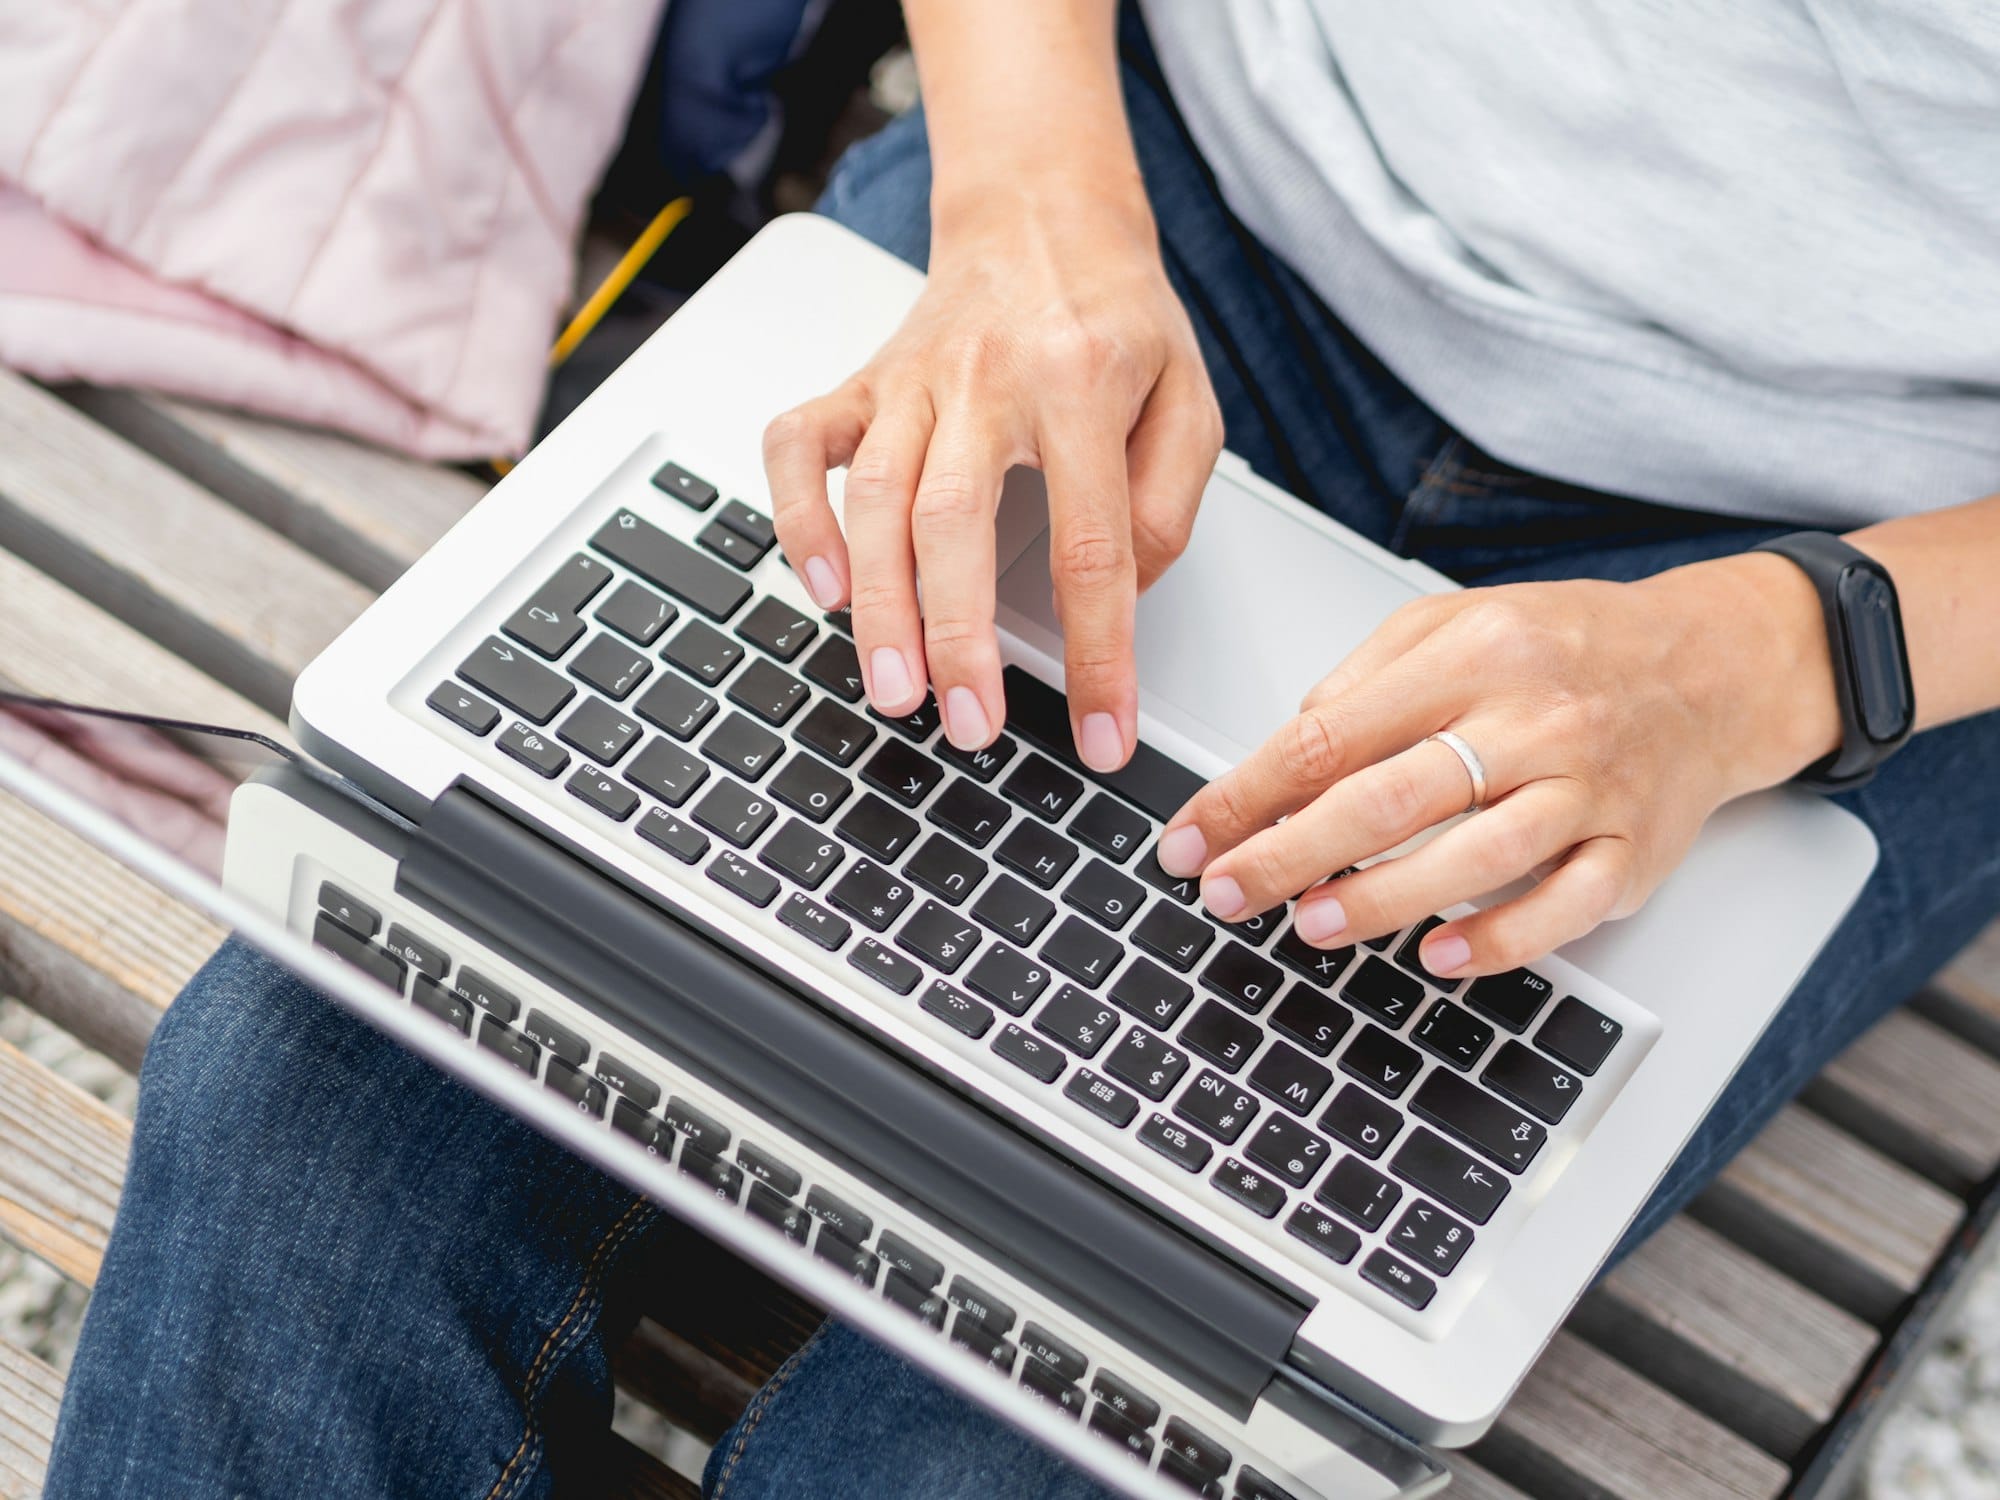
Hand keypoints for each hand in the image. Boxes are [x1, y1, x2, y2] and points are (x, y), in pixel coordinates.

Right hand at [764, 189, 1221, 768]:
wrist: (1041, 215)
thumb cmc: (1115, 316)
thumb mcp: (1189, 399)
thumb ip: (1168, 503)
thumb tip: (1117, 597)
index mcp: (1081, 384)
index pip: (1093, 544)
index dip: (1098, 654)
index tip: (1103, 734)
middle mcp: (985, 380)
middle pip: (955, 521)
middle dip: (956, 637)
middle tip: (968, 726)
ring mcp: (910, 380)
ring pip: (873, 495)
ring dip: (877, 603)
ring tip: (895, 690)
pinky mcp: (861, 381)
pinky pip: (799, 443)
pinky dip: (795, 514)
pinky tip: (820, 584)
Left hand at [1154, 553, 1843, 977]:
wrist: (1714, 665)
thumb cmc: (1567, 649)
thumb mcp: (1457, 624)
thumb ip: (1367, 678)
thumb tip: (1286, 751)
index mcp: (1471, 656)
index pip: (1331, 733)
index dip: (1247, 794)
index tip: (1192, 837)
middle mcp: (1530, 720)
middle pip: (1387, 798)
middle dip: (1288, 854)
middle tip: (1223, 892)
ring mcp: (1587, 788)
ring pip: (1473, 855)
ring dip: (1379, 899)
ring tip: (1308, 925)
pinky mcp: (1633, 851)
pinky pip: (1565, 905)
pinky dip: (1500, 938)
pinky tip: (1437, 956)